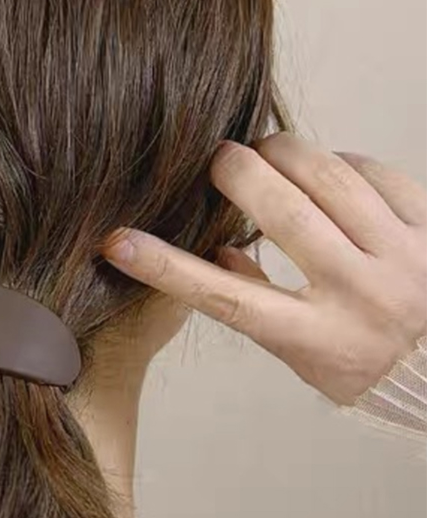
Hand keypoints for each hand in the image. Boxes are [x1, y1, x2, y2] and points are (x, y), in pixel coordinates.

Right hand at [100, 133, 426, 405]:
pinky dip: (341, 160)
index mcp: (322, 342)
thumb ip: (256, 306)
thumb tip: (211, 253)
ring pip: (327, 175)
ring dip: (283, 152)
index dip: (167, 267)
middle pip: (280, 213)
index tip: (118, 240)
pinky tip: (331, 170)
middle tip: (219, 160)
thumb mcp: (308, 356)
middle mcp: (365, 299)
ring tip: (268, 154)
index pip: (228, 300)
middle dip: (235, 170)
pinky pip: (374, 171)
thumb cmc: (373, 364)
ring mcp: (406, 260)